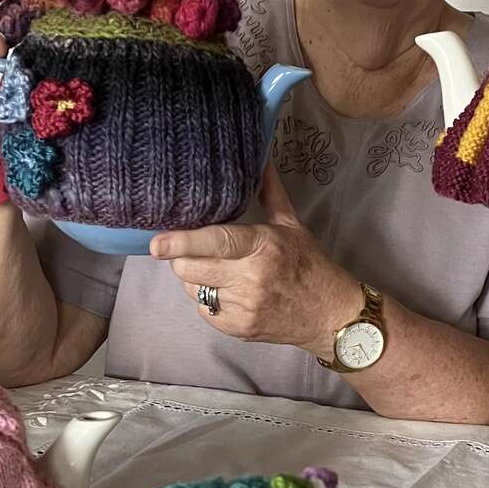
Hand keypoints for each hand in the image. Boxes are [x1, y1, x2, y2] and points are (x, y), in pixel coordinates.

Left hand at [150, 165, 360, 357]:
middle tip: (195, 251)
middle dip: (183, 258)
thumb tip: (261, 158)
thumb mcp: (293, 226)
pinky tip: (229, 293)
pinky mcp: (239, 329)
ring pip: (194, 289)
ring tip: (219, 272)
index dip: (182, 242)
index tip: (157, 243)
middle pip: (190, 269)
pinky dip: (210, 301)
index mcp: (263, 247)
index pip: (215, 242)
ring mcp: (244, 307)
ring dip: (197, 279)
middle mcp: (251, 278)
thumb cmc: (311, 266)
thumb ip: (270, 193)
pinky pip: (204, 311)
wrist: (330, 315)